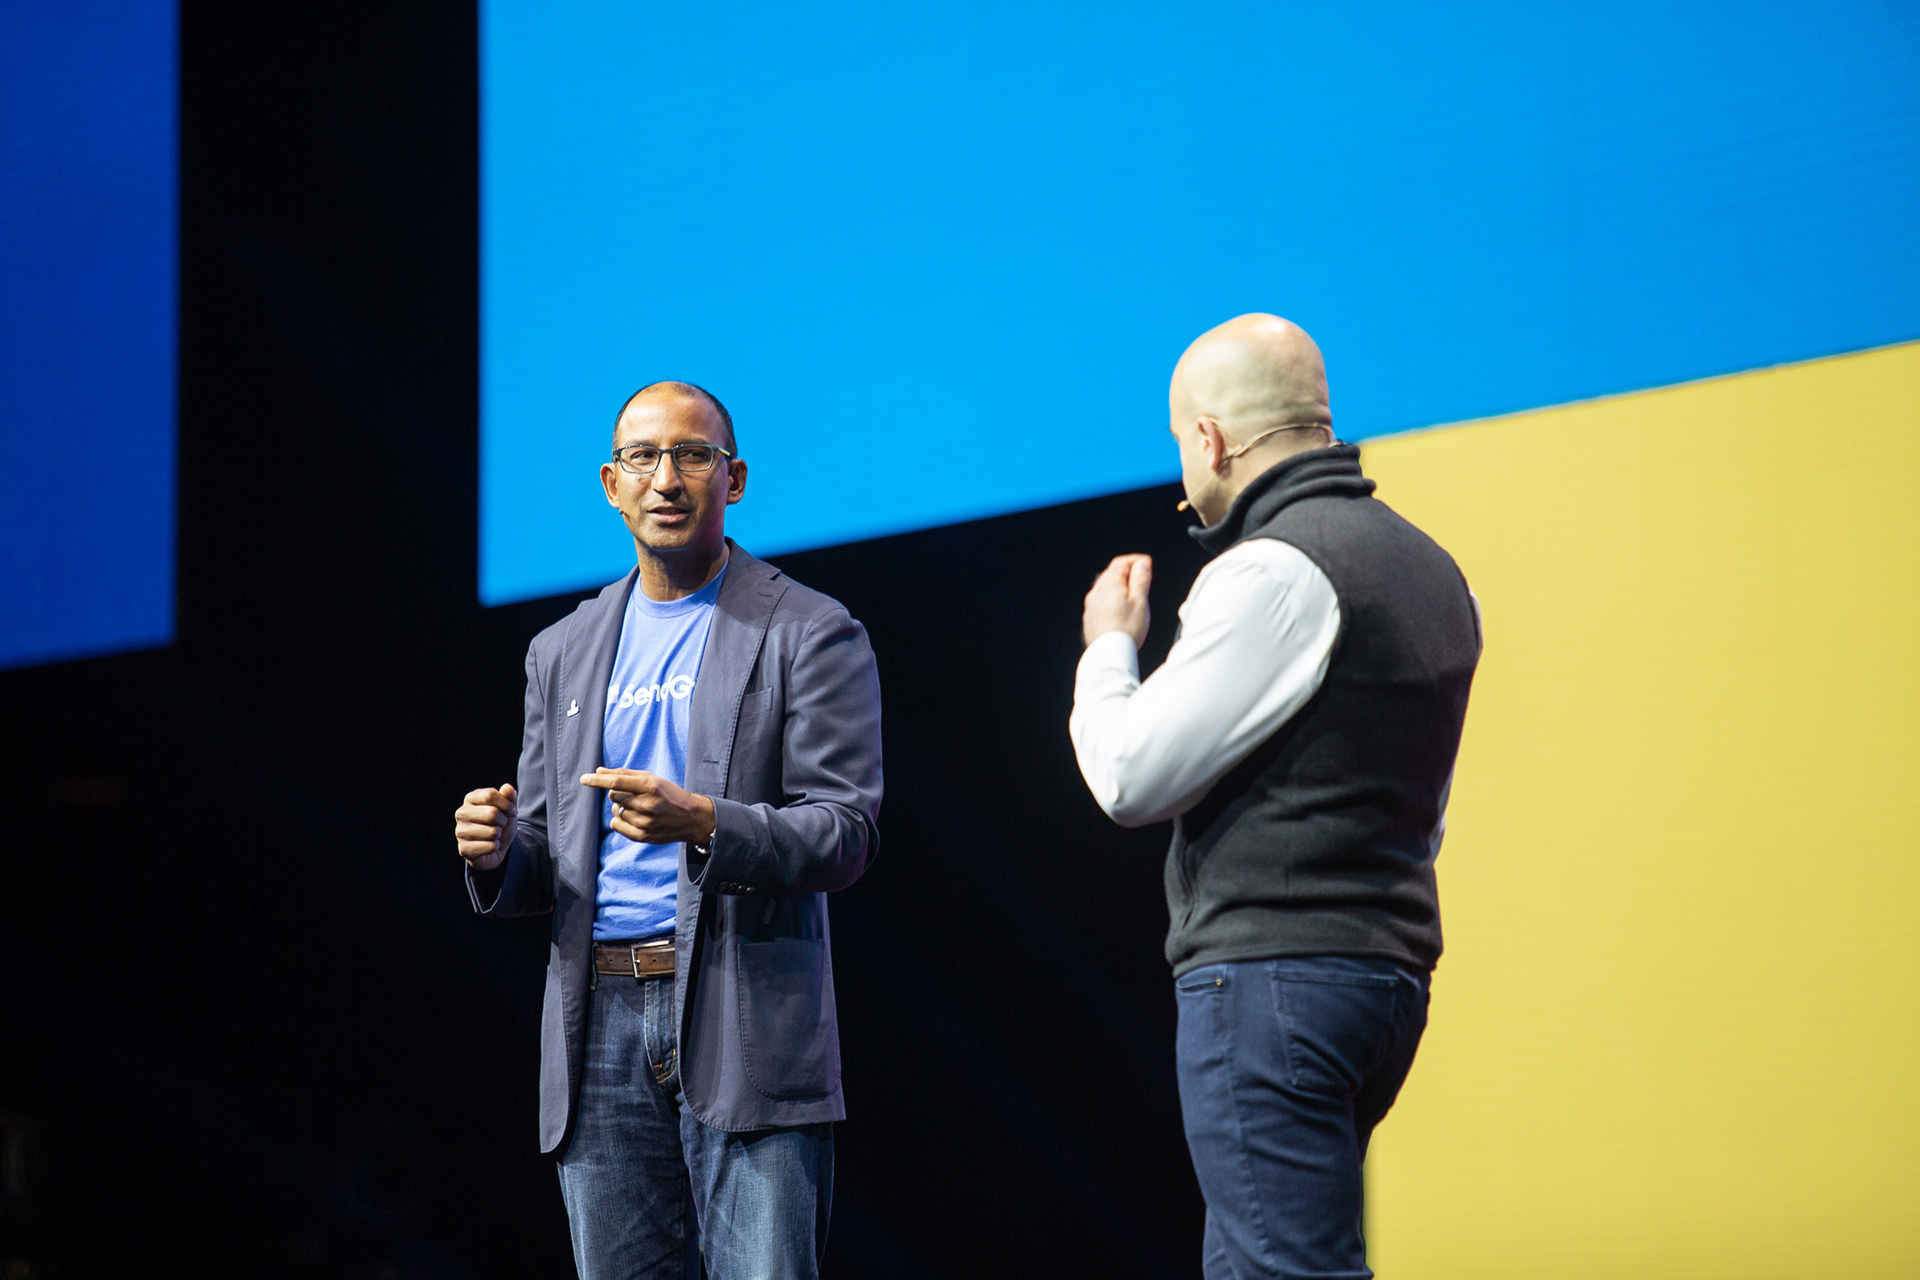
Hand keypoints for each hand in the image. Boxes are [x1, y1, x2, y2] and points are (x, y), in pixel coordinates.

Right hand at [454, 783, 516, 870]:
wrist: (495, 848)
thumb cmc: (499, 824)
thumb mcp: (507, 809)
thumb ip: (509, 797)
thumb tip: (507, 787)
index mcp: (471, 799)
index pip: (490, 795)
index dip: (507, 804)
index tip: (512, 811)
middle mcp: (462, 813)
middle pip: (492, 813)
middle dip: (503, 821)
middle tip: (500, 824)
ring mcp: (460, 831)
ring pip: (492, 832)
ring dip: (498, 835)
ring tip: (493, 835)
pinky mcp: (464, 849)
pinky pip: (490, 847)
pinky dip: (494, 847)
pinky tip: (488, 845)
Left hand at [580, 768, 717, 845]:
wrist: (691, 818)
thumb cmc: (669, 794)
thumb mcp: (652, 779)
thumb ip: (625, 774)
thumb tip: (598, 771)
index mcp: (651, 786)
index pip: (617, 782)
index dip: (598, 780)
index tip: (584, 778)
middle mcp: (648, 804)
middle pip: (614, 796)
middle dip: (618, 794)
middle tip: (634, 795)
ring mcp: (645, 822)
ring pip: (615, 811)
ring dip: (621, 807)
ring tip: (638, 808)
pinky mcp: (643, 836)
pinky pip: (616, 825)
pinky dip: (619, 820)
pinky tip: (634, 818)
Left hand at [1082, 554, 1152, 647]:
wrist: (1109, 654)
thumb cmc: (1127, 629)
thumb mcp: (1140, 601)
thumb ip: (1140, 579)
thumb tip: (1141, 564)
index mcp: (1109, 585)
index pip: (1120, 563)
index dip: (1135, 560)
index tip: (1146, 565)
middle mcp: (1096, 593)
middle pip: (1111, 574)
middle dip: (1127, 573)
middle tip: (1143, 579)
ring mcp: (1091, 606)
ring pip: (1105, 589)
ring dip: (1119, 587)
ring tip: (1133, 596)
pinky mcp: (1090, 619)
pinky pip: (1101, 603)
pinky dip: (1111, 600)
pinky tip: (1120, 611)